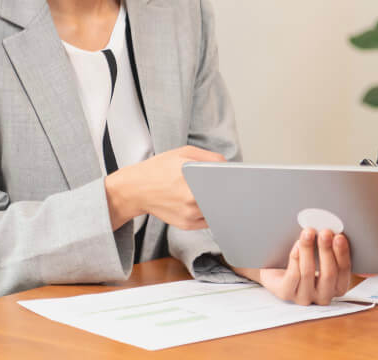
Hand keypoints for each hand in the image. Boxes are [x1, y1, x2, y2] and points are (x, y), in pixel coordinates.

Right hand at [104, 145, 224, 229]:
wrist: (135, 189)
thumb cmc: (159, 168)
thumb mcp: (184, 152)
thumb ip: (210, 157)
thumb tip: (229, 166)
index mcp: (192, 178)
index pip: (225, 183)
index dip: (235, 181)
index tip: (242, 180)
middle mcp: (191, 200)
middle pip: (223, 199)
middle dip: (229, 193)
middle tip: (236, 188)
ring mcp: (189, 215)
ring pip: (217, 211)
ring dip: (220, 204)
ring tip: (220, 194)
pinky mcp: (186, 225)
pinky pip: (208, 220)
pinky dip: (210, 212)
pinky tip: (207, 203)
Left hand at [236, 229, 351, 304]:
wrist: (278, 267)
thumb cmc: (305, 258)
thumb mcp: (321, 253)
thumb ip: (330, 246)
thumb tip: (334, 231)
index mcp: (337, 286)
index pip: (344, 271)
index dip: (342, 254)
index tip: (339, 237)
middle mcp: (323, 296)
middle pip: (329, 274)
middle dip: (327, 250)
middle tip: (325, 232)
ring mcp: (304, 296)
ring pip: (308, 273)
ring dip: (309, 250)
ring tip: (308, 233)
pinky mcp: (286, 293)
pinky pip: (293, 276)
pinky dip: (296, 258)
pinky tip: (297, 245)